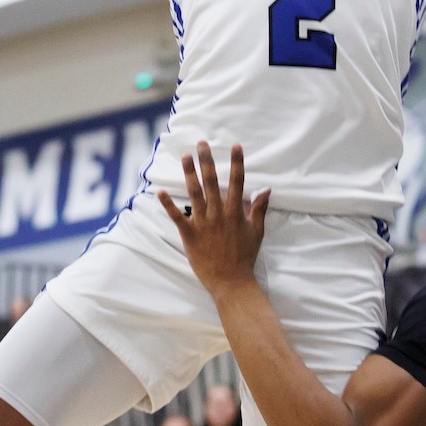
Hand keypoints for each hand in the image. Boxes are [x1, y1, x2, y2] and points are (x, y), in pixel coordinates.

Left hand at [157, 142, 270, 297]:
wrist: (231, 282)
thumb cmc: (245, 256)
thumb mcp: (256, 232)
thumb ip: (259, 209)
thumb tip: (266, 189)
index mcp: (235, 212)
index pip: (237, 182)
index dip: (236, 163)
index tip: (235, 145)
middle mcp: (218, 214)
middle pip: (211, 182)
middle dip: (207, 161)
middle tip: (201, 143)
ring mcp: (203, 223)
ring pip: (194, 194)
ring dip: (189, 174)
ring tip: (184, 157)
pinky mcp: (189, 234)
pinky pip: (176, 216)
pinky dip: (167, 204)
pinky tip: (159, 191)